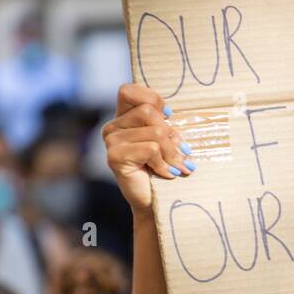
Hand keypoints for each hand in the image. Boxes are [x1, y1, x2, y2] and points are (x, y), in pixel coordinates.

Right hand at [102, 84, 193, 213]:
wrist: (153, 203)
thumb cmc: (162, 170)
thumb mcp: (165, 141)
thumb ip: (164, 124)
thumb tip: (170, 115)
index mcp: (122, 118)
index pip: (129, 91)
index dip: (152, 99)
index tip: (169, 117)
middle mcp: (112, 127)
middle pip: (147, 111)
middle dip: (170, 133)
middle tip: (182, 152)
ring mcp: (111, 142)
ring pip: (153, 132)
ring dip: (171, 152)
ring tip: (177, 166)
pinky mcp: (114, 157)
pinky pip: (150, 149)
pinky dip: (164, 163)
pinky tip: (165, 174)